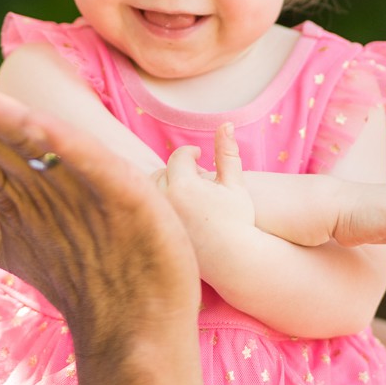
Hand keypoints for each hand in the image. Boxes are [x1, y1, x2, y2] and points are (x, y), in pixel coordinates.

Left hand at [0, 57, 202, 351]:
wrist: (137, 322)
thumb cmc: (82, 275)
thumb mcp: (10, 249)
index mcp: (20, 179)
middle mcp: (48, 170)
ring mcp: (85, 178)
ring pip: (28, 137)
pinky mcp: (123, 192)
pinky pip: (87, 162)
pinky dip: (60, 142)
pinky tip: (34, 122)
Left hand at [156, 122, 255, 247]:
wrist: (234, 261)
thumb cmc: (238, 221)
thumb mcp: (235, 184)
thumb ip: (227, 153)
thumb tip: (225, 123)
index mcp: (182, 185)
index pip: (179, 157)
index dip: (190, 153)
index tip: (199, 155)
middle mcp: (164, 201)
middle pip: (161, 171)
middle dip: (176, 170)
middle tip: (195, 177)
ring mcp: (156, 219)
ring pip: (150, 190)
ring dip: (164, 185)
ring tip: (187, 192)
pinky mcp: (152, 233)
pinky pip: (146, 210)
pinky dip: (157, 204)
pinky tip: (179, 211)